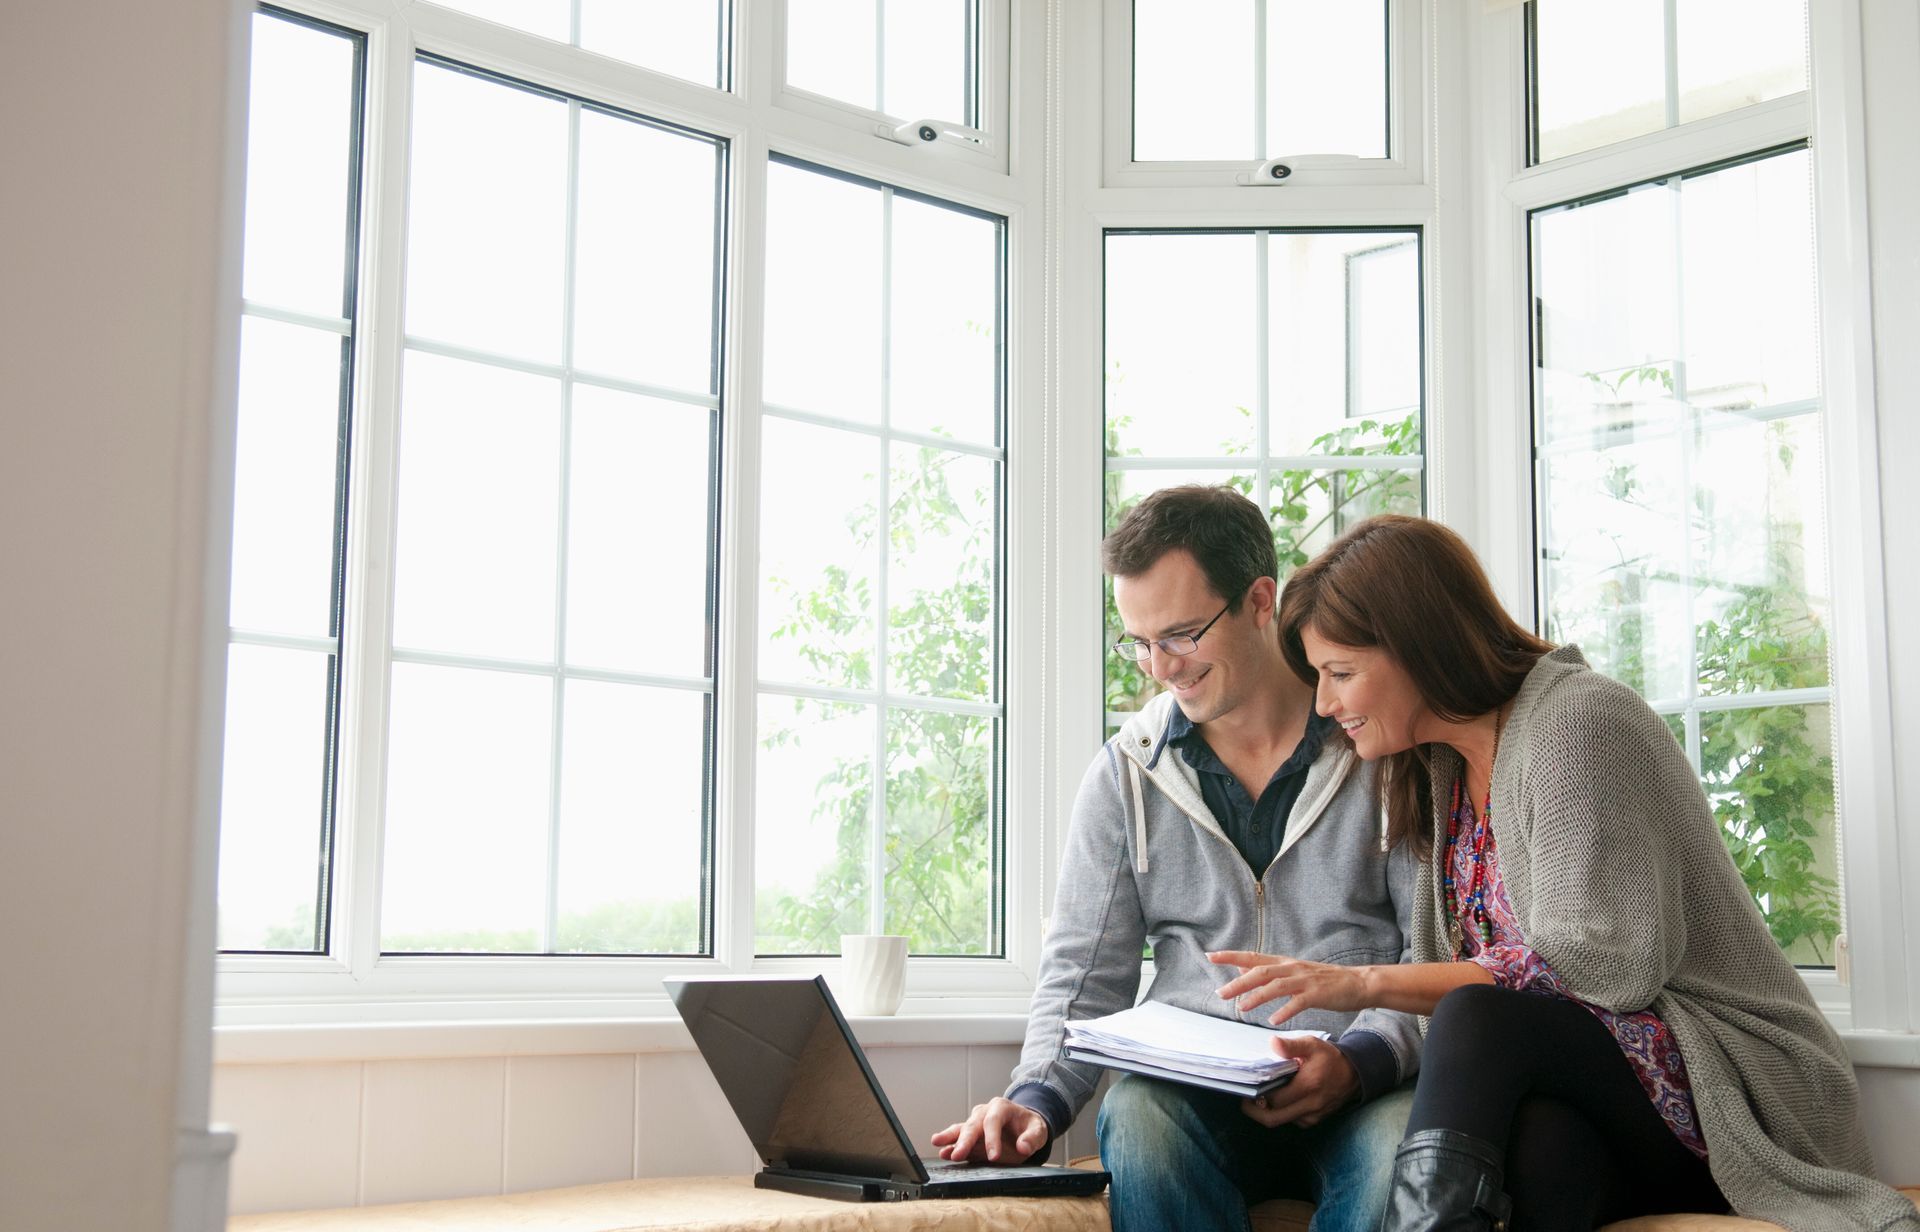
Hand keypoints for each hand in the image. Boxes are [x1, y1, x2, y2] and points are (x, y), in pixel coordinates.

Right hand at [930, 1097, 1049, 1163]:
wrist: (1024, 1127)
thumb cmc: (1029, 1127)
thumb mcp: (1038, 1130)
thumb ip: (1032, 1138)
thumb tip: (1023, 1147)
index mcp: (1001, 1107)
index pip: (993, 1121)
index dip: (992, 1139)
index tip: (993, 1156)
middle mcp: (985, 1111)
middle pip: (973, 1125)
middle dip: (965, 1140)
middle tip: (958, 1155)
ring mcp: (976, 1122)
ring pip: (962, 1128)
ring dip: (950, 1137)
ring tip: (938, 1143)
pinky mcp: (972, 1134)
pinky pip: (959, 1137)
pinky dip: (950, 1144)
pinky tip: (942, 1150)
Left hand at [1209, 949, 1372, 1025]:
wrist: (1357, 983)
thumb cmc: (1324, 980)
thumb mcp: (1293, 971)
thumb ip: (1269, 970)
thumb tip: (1243, 967)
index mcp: (1284, 963)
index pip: (1253, 956)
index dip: (1231, 956)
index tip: (1210, 956)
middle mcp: (1292, 968)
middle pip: (1260, 971)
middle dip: (1238, 982)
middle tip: (1220, 994)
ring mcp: (1305, 980)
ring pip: (1276, 986)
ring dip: (1257, 997)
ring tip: (1241, 1008)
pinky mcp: (1317, 994)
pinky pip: (1298, 1002)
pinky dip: (1285, 1010)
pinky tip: (1274, 1020)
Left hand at [1239, 1034, 1358, 1128]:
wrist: (1354, 1074)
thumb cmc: (1329, 1058)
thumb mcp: (1312, 1044)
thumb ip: (1291, 1045)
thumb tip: (1272, 1042)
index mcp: (1308, 1085)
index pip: (1274, 1099)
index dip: (1257, 1095)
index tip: (1248, 1088)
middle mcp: (1310, 1105)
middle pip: (1273, 1118)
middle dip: (1255, 1111)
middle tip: (1246, 1101)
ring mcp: (1313, 1115)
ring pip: (1281, 1121)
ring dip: (1268, 1112)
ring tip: (1260, 1098)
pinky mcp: (1314, 1120)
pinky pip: (1291, 1120)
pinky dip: (1282, 1113)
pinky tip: (1278, 1100)